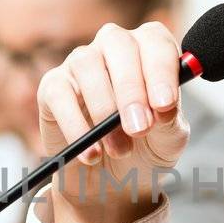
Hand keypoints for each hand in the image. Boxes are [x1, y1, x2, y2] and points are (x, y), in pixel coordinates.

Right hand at [37, 21, 190, 222]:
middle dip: (131, 89)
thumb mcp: (168, 140)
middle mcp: (113, 47)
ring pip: (87, 65)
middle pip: (119, 45)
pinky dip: (76, 127)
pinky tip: (93, 154)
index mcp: (149, 50)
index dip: (161, 71)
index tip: (165, 105)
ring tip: (120, 149)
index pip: (156, 42)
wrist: (112, 180)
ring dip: (104, 109)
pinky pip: (59, 95)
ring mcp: (80, 63)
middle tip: (139, 128)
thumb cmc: (145, 148)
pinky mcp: (53, 87)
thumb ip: (171, 120)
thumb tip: (163, 107)